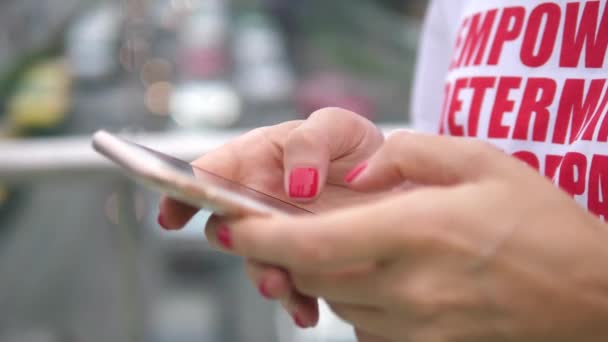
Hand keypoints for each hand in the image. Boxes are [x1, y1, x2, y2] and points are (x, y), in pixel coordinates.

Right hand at [158, 107, 384, 326]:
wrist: (393, 183)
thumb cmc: (355, 147)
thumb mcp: (338, 126)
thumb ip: (310, 142)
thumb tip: (296, 183)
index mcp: (257, 159)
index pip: (208, 172)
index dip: (183, 191)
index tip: (171, 215)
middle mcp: (259, 200)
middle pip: (228, 225)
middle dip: (233, 242)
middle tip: (250, 247)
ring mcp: (280, 233)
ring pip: (256, 259)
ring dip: (264, 276)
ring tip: (280, 287)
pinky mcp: (303, 259)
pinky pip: (290, 285)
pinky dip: (295, 301)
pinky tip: (307, 311)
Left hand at [205, 132, 607, 340]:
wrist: (589, 297)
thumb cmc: (541, 224)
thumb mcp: (483, 162)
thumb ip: (412, 155)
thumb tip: (361, 167)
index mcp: (418, 233)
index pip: (314, 243)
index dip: (261, 237)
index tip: (230, 225)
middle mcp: (409, 287)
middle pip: (314, 274)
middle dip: (283, 252)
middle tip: (269, 228)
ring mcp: (415, 326)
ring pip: (337, 300)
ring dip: (321, 272)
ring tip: (333, 244)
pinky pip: (365, 322)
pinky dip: (354, 296)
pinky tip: (375, 273)